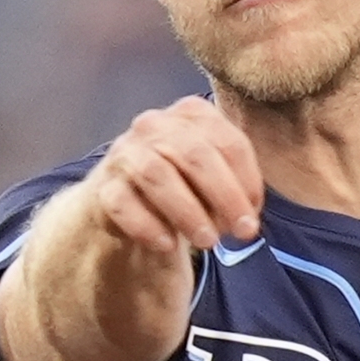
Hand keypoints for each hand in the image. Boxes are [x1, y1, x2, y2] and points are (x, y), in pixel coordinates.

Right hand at [73, 94, 265, 260]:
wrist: (124, 202)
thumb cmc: (181, 185)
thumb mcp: (213, 177)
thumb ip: (234, 188)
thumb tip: (247, 218)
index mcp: (190, 114)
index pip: (227, 141)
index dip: (247, 180)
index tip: (255, 212)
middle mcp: (154, 125)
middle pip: (194, 154)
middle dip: (225, 196)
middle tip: (244, 232)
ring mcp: (125, 153)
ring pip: (157, 175)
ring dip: (188, 212)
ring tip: (209, 242)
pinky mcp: (104, 186)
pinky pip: (123, 203)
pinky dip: (148, 226)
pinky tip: (168, 245)